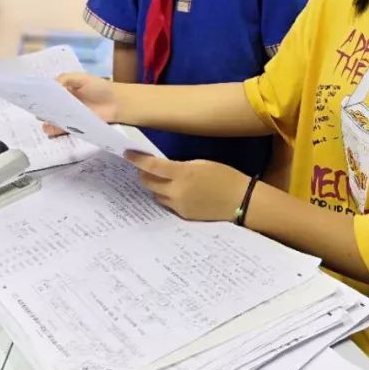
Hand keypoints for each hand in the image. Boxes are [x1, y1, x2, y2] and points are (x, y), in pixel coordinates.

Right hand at [42, 72, 116, 136]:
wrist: (117, 103)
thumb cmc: (100, 88)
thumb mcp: (82, 78)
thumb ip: (65, 78)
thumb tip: (51, 85)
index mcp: (64, 90)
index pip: (48, 92)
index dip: (39, 94)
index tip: (29, 96)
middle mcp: (64, 104)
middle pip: (48, 107)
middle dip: (41, 108)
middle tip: (35, 109)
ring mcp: (68, 116)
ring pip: (53, 119)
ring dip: (46, 120)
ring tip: (42, 119)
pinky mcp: (74, 127)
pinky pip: (62, 129)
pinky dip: (55, 129)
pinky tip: (49, 128)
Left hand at [126, 153, 248, 221]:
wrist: (240, 200)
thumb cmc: (225, 176)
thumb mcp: (202, 163)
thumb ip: (180, 166)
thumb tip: (163, 168)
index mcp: (183, 173)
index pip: (152, 166)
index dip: (137, 160)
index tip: (127, 154)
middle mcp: (177, 191)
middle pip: (149, 182)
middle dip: (144, 174)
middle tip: (144, 167)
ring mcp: (179, 205)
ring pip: (156, 195)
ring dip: (155, 186)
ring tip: (161, 180)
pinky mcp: (183, 215)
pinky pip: (168, 204)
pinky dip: (167, 196)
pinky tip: (176, 192)